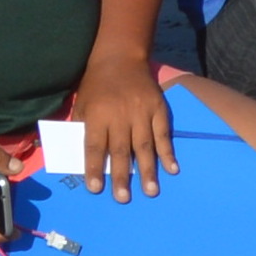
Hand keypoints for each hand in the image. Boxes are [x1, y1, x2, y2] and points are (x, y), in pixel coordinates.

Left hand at [70, 56, 172, 197]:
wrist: (121, 57)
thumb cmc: (96, 85)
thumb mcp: (82, 104)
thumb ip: (84, 129)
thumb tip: (85, 160)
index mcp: (97, 115)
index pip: (94, 146)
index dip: (94, 168)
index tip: (95, 189)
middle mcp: (120, 115)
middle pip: (120, 150)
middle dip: (122, 176)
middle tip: (123, 198)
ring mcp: (142, 112)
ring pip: (144, 145)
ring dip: (147, 170)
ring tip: (150, 191)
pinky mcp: (159, 108)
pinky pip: (163, 133)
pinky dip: (168, 152)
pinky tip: (172, 169)